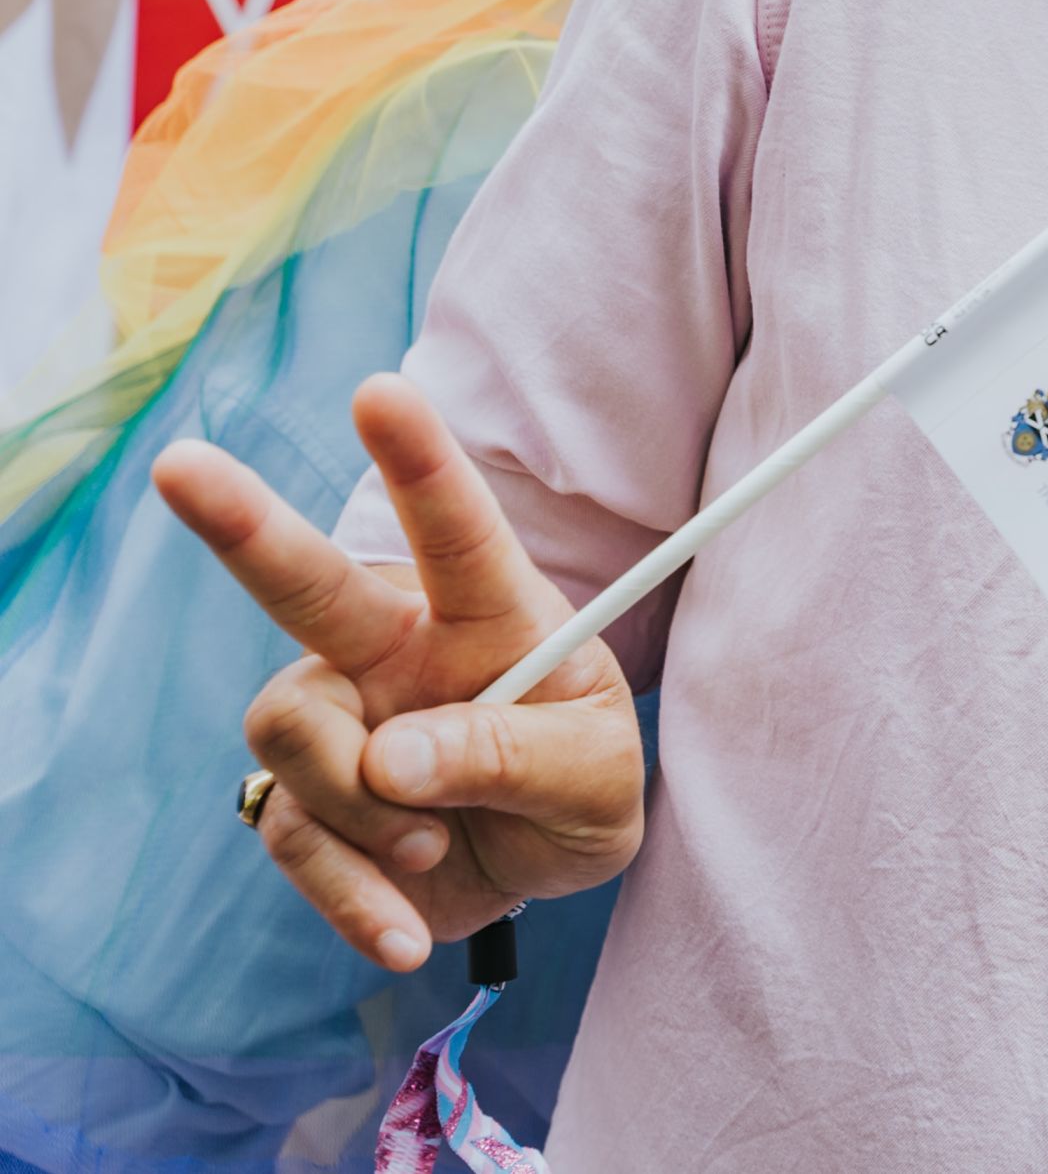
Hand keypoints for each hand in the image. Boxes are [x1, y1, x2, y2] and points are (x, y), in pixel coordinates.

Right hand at [151, 374, 645, 970]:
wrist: (541, 871)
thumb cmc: (581, 786)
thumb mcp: (594, 775)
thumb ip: (511, 755)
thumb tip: (390, 760)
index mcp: (487, 613)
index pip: (456, 531)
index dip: (418, 463)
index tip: (381, 392)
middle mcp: (395, 648)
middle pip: (308, 584)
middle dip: (242, 523)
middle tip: (180, 468)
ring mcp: (338, 721)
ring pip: (297, 735)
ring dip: (369, 809)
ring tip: (439, 841)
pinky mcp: (300, 806)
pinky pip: (296, 840)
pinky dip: (355, 896)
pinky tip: (405, 929)